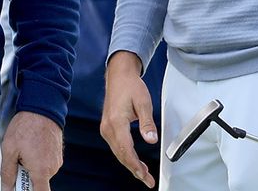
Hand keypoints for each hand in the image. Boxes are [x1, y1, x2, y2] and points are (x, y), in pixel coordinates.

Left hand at [0, 111, 61, 190]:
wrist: (42, 108)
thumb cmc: (26, 126)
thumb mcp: (9, 149)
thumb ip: (8, 172)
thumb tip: (6, 187)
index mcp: (41, 170)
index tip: (21, 189)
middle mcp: (52, 168)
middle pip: (38, 182)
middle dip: (26, 176)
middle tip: (17, 160)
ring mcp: (57, 161)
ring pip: (41, 172)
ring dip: (32, 167)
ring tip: (24, 150)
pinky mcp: (57, 154)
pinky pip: (46, 163)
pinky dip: (38, 160)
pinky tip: (31, 146)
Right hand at [100, 52, 158, 187]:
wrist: (119, 76)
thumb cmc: (131, 87)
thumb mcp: (144, 103)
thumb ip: (147, 123)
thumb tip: (151, 140)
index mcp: (116, 121)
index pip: (126, 149)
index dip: (135, 164)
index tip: (144, 175)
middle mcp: (108, 127)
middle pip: (121, 154)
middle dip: (134, 169)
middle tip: (148, 180)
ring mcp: (106, 128)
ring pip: (118, 152)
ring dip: (130, 164)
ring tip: (144, 175)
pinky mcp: (108, 128)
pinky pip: (116, 146)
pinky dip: (126, 156)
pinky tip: (135, 162)